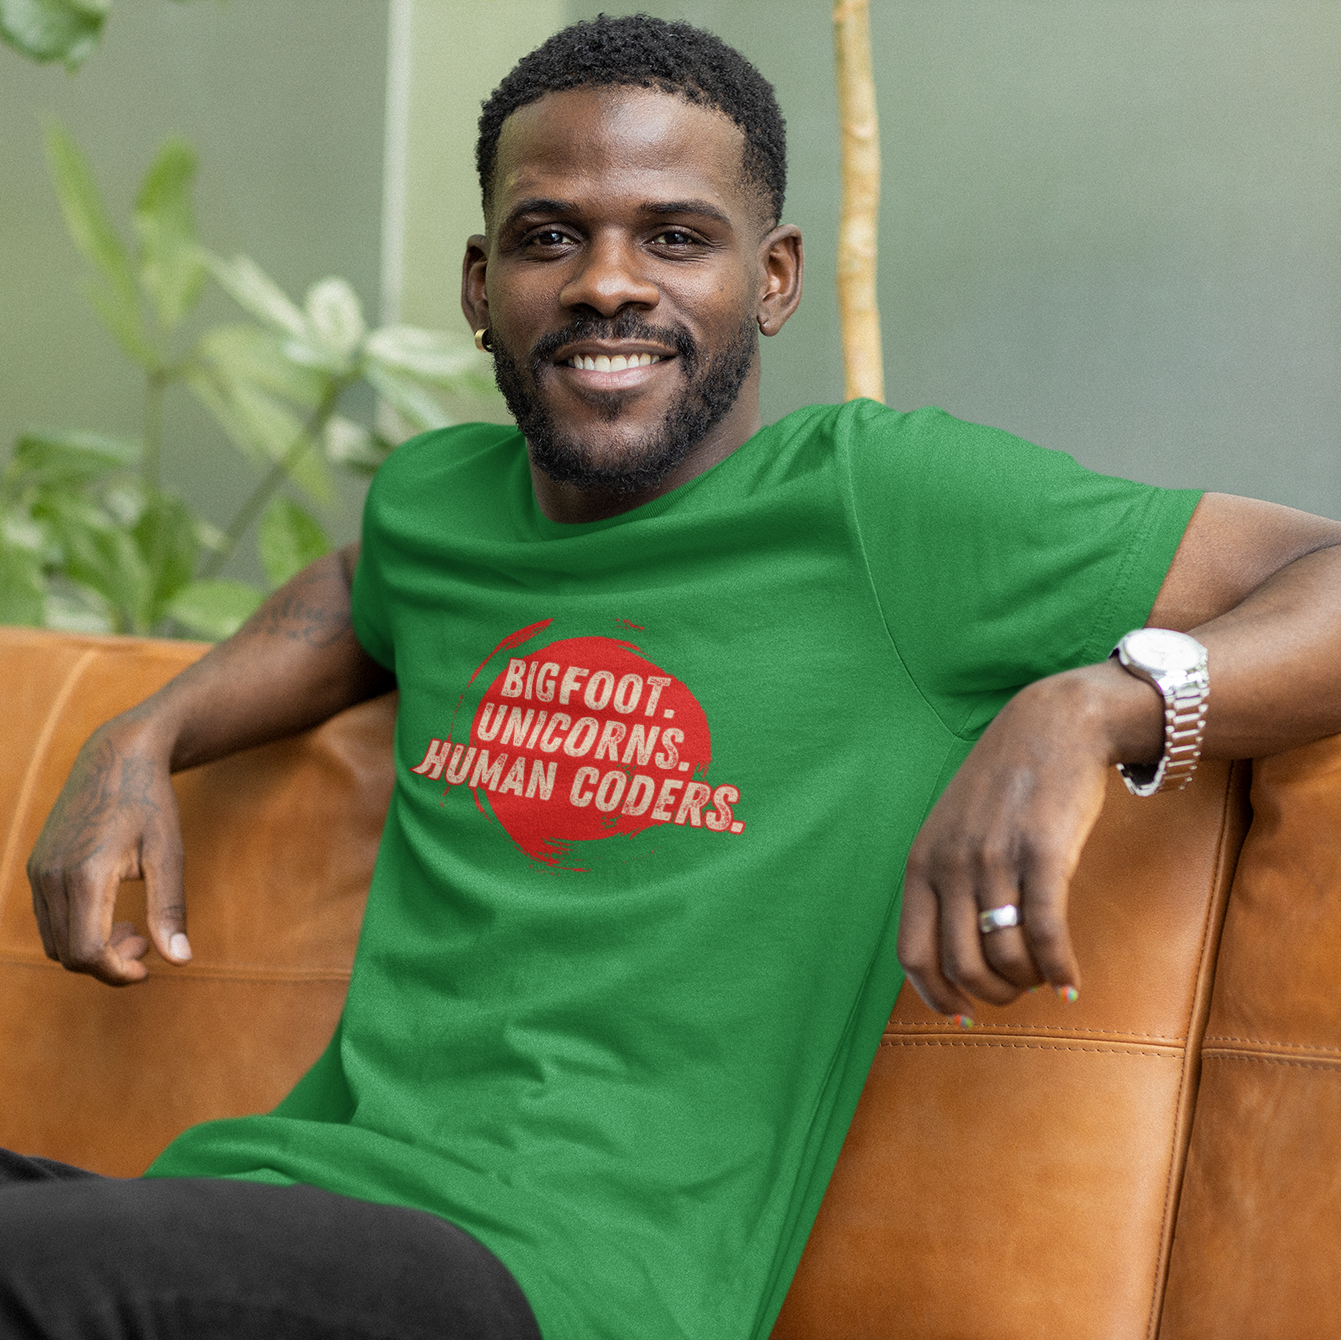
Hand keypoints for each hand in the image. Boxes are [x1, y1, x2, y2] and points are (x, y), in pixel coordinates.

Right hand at [27, 721, 190, 986]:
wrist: (116, 757)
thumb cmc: (150, 803)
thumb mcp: (169, 854)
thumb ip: (170, 909)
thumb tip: (181, 961)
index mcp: (84, 876)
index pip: (87, 953)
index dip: (118, 972)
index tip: (149, 967)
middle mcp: (52, 877)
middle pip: (68, 954)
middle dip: (109, 963)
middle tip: (146, 943)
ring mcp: (39, 872)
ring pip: (55, 941)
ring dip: (92, 949)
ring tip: (133, 928)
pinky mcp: (38, 867)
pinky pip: (49, 920)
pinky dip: (77, 930)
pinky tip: (111, 913)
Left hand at [897, 663, 1159, 1019]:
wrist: (1053, 726)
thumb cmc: (1005, 786)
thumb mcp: (953, 829)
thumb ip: (944, 881)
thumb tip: (950, 954)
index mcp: (921, 862)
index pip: (912, 954)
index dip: (936, 995)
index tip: (962, 1012)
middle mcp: (951, 864)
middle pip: (962, 966)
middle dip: (993, 995)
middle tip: (1017, 992)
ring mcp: (995, 859)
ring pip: (1005, 957)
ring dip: (1029, 982)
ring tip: (1046, 975)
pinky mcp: (1043, 854)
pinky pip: (1046, 935)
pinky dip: (1060, 968)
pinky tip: (1071, 979)